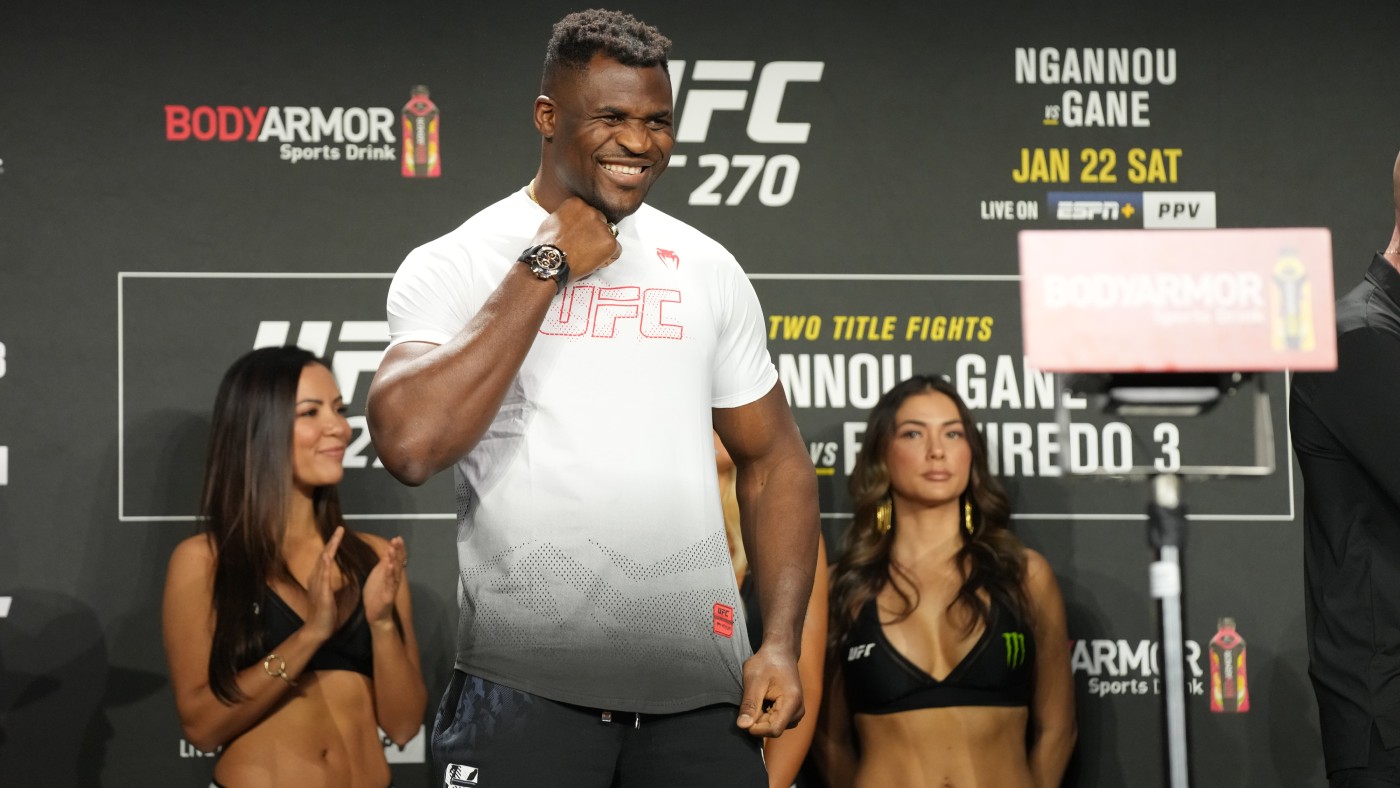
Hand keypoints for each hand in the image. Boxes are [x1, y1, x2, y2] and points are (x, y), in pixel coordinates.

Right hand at [303, 526, 345, 640]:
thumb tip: (349, 576)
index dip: (333, 545)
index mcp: (319, 579)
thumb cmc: (326, 614)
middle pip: (324, 555)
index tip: (340, 534)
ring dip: (330, 547)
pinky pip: (322, 574)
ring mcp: (317, 584)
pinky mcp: (321, 591)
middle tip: (340, 528)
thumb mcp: (333, 595)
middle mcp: (316, 578)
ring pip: (323, 560)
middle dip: (332, 541)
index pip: (326, 558)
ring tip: (337, 535)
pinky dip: (326, 563)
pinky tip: (329, 554)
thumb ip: (337, 584)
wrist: (317, 629)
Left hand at [363, 535, 406, 627]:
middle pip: (398, 562)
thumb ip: (383, 565)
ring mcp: (392, 587)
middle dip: (398, 551)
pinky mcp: (388, 595)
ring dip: (394, 560)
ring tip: (392, 549)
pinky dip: (390, 574)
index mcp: (390, 574)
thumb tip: (388, 551)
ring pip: (395, 571)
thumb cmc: (376, 596)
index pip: (396, 559)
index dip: (398, 549)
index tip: (397, 538)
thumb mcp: (378, 577)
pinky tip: (390, 566)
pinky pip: (390, 583)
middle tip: (397, 540)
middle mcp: (394, 579)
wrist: (376, 616)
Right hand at [531, 197, 621, 278]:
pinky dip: (608, 258)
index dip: (585, 226)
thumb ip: (567, 216)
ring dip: (601, 245)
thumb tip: (571, 220)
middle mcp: (591, 211)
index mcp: (576, 203)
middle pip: (601, 222)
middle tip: (583, 247)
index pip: (589, 212)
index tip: (578, 235)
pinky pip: (616, 250)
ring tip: (587, 256)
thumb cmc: (546, 246)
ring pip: (609, 235)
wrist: (549, 263)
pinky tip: (594, 262)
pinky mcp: (610, 241)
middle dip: (595, 234)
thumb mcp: (552, 221)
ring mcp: (601, 226)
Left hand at [736, 644, 804, 737]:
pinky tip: (764, 700)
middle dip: (757, 720)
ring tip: (760, 697)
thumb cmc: (767, 662)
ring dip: (761, 717)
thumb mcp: (754, 680)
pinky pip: (775, 722)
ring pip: (772, 727)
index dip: (756, 728)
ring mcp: (796, 713)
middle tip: (752, 699)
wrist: (780, 653)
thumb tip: (742, 726)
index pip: (774, 729)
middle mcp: (798, 711)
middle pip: (772, 729)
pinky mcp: (792, 713)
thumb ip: (749, 704)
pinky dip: (765, 715)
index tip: (744, 715)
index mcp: (792, 703)